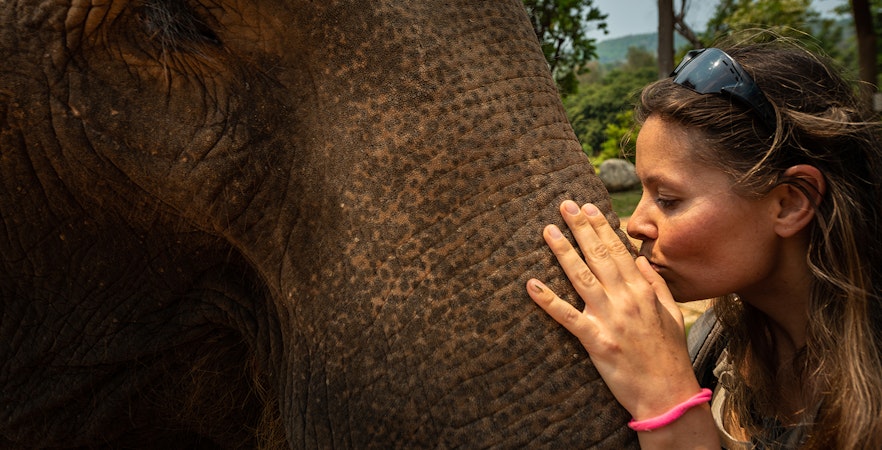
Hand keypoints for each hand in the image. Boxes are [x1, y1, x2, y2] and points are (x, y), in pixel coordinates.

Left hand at [526, 201, 701, 420]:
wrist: (668, 393)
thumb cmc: (670, 355)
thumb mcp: (671, 314)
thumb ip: (657, 284)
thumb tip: (641, 260)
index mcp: (643, 291)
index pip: (618, 251)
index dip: (601, 227)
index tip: (588, 207)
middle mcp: (626, 299)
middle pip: (598, 256)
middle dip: (581, 228)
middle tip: (564, 205)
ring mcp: (610, 318)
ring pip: (581, 277)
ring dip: (563, 252)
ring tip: (548, 230)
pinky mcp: (596, 340)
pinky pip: (567, 317)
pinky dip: (548, 300)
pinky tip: (532, 285)